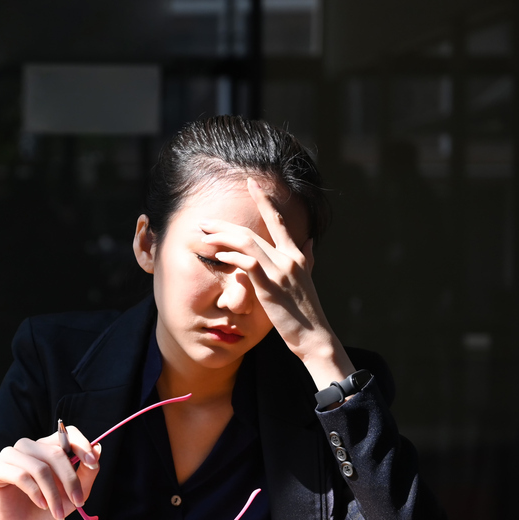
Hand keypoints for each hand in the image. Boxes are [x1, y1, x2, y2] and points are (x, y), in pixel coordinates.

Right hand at [0, 426, 100, 519]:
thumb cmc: (45, 510)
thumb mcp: (73, 494)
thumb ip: (86, 473)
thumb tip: (98, 448)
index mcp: (45, 447)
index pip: (65, 432)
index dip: (81, 444)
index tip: (92, 463)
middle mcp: (27, 446)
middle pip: (55, 452)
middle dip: (70, 480)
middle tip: (78, 502)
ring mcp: (9, 455)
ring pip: (39, 467)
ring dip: (53, 493)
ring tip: (58, 513)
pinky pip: (21, 475)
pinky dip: (36, 493)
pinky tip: (41, 505)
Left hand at [199, 177, 353, 387]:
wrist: (315, 336)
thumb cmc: (307, 311)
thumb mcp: (308, 280)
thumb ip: (308, 258)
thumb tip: (310, 242)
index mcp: (296, 254)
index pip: (277, 220)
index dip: (264, 200)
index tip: (251, 183)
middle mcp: (289, 257)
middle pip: (252, 231)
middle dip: (225, 225)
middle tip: (204, 222)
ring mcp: (280, 271)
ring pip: (247, 243)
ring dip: (222, 238)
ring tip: (204, 237)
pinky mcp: (270, 286)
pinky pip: (247, 263)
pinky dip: (231, 256)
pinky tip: (218, 256)